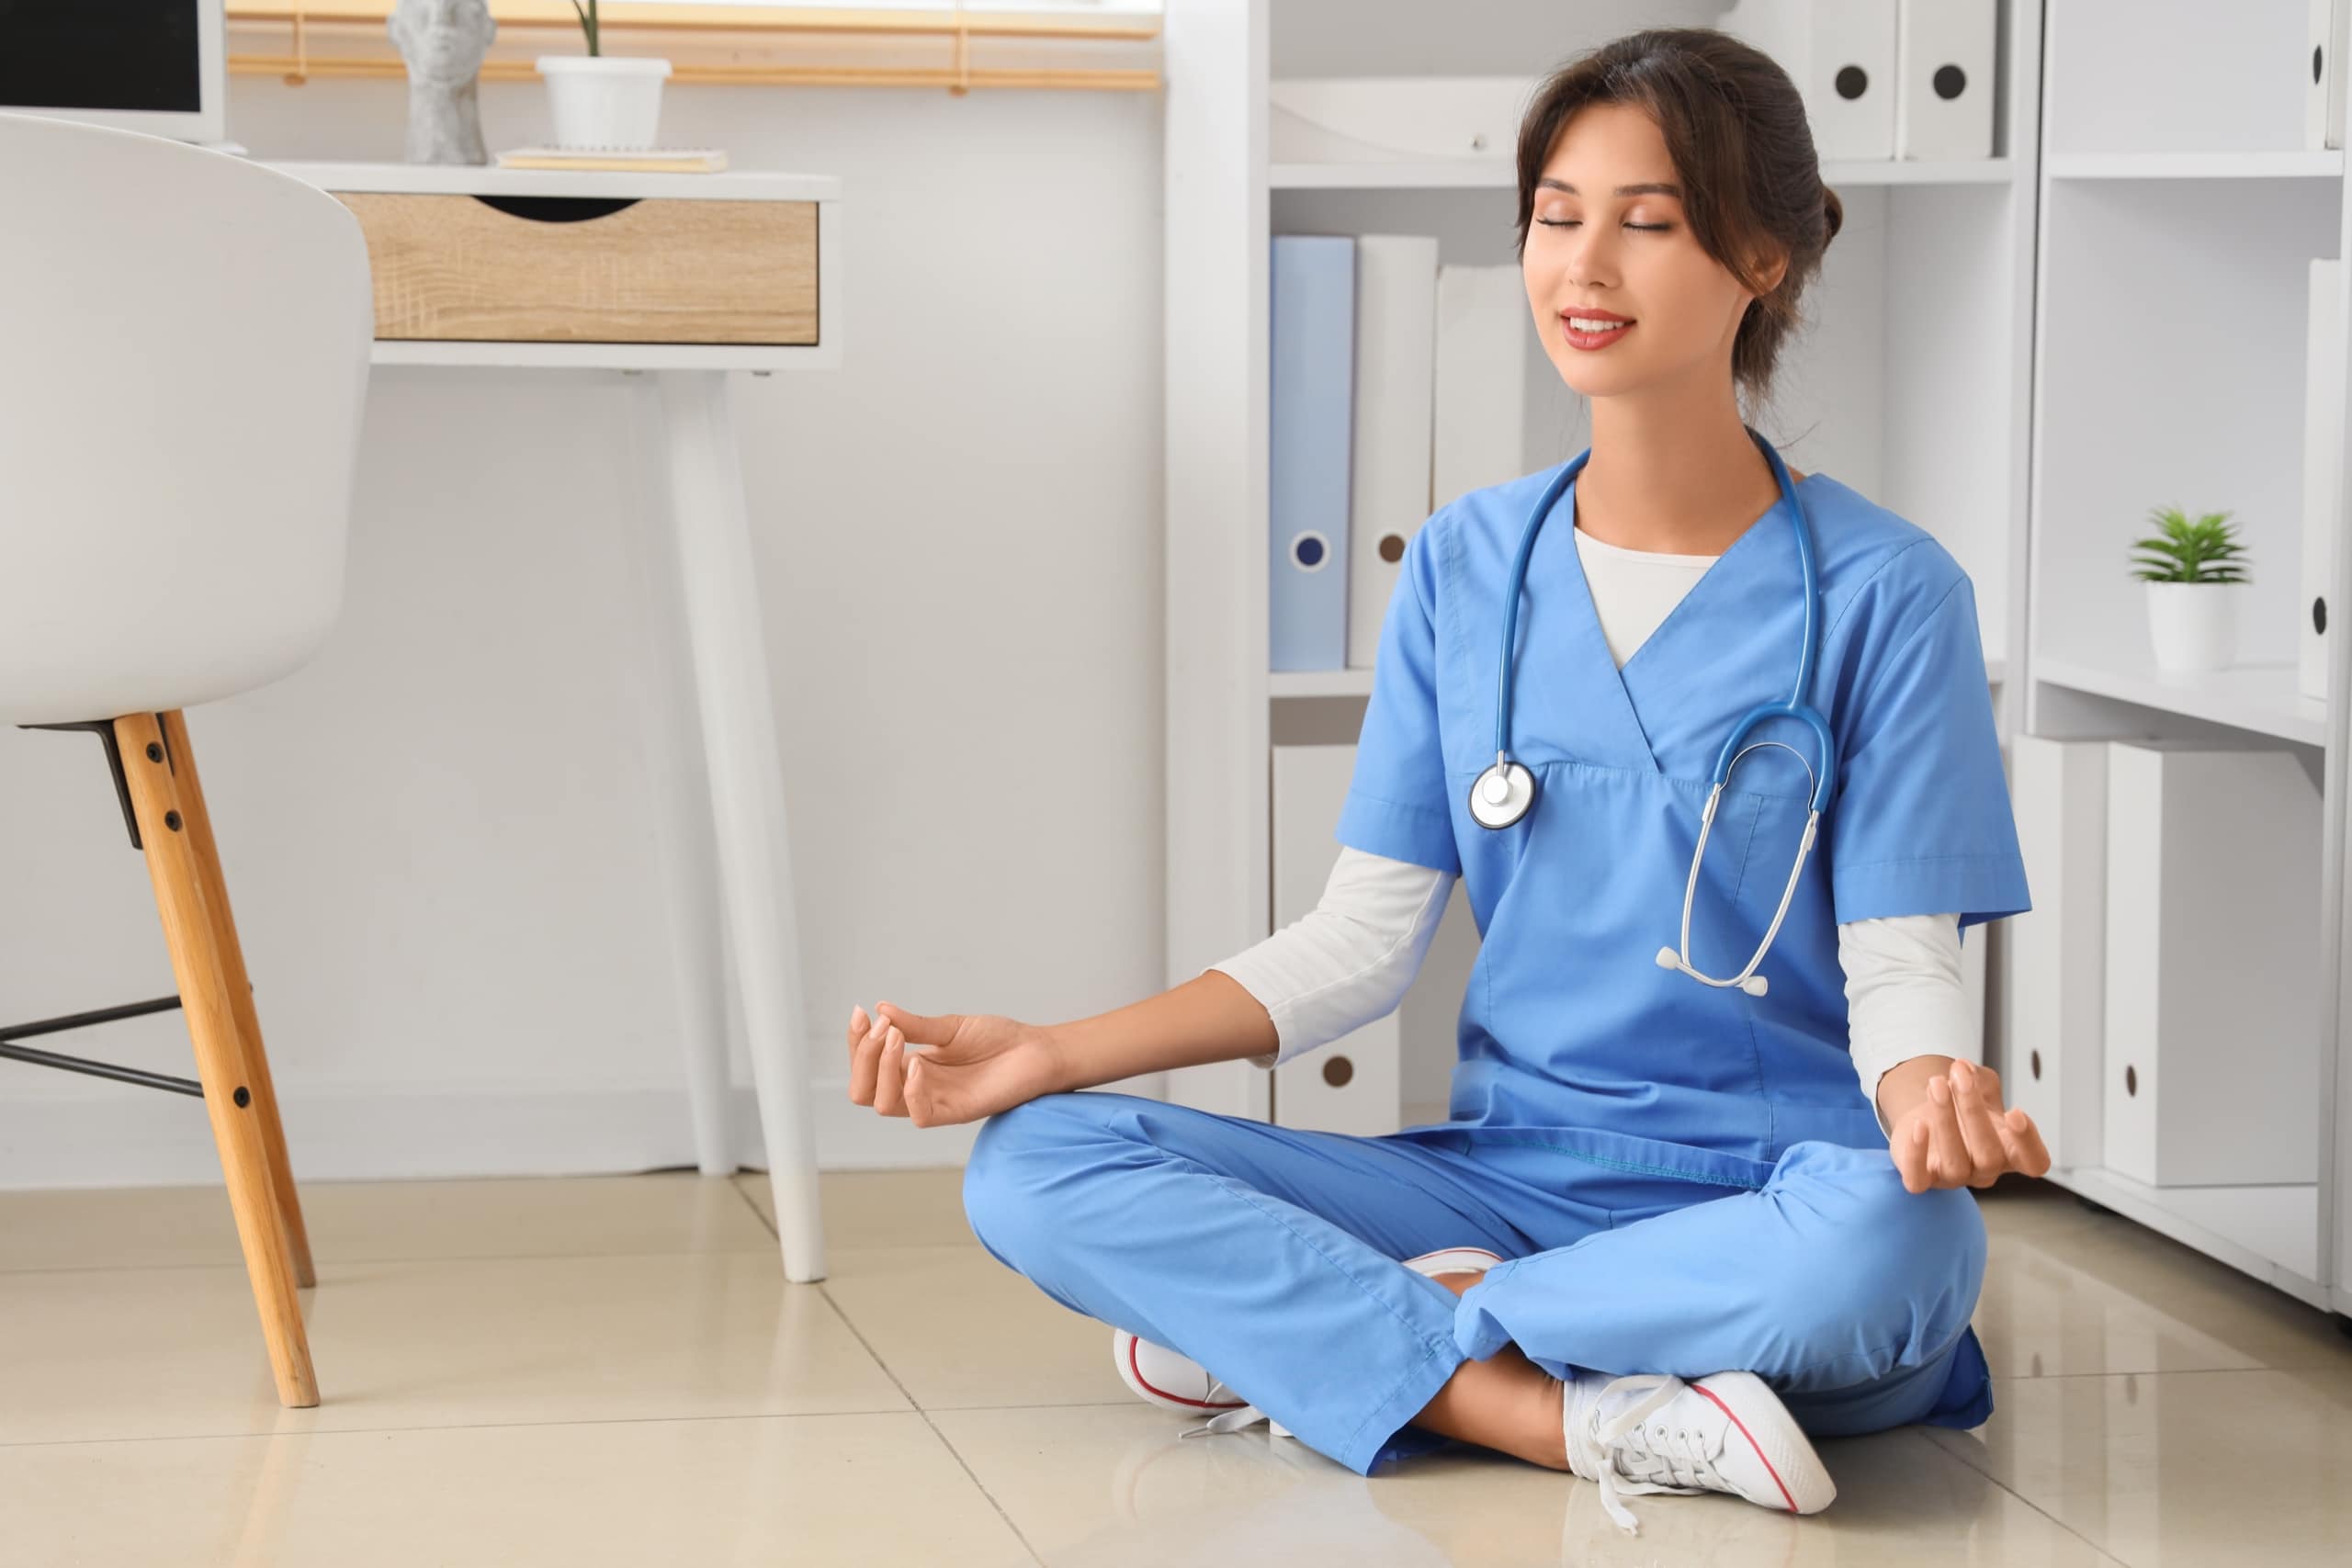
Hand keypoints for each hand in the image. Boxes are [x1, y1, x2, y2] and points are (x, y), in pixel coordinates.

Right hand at [844, 1001, 1067, 1128]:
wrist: (1037, 1050)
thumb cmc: (999, 1039)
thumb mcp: (950, 1027)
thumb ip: (915, 1025)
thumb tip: (880, 1009)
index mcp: (911, 1066)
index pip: (866, 1066)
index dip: (857, 1041)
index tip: (861, 1012)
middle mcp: (917, 1087)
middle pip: (863, 1090)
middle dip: (862, 1057)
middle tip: (880, 1028)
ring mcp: (935, 1102)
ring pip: (883, 1104)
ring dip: (882, 1068)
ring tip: (897, 1037)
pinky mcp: (956, 1112)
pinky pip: (919, 1115)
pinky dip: (910, 1090)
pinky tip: (919, 1064)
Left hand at [1889, 1058, 2051, 1193]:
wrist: (1926, 1118)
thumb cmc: (1963, 1110)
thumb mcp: (1980, 1088)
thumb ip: (1979, 1078)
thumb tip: (1964, 1068)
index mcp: (2010, 1152)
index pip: (2034, 1162)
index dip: (2028, 1142)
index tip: (2015, 1111)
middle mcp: (1985, 1170)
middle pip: (1989, 1157)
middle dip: (1973, 1112)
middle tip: (1960, 1076)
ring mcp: (1954, 1178)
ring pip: (1955, 1164)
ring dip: (1945, 1121)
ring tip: (1936, 1084)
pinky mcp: (1923, 1179)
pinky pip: (1918, 1181)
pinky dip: (1917, 1155)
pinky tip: (1917, 1125)